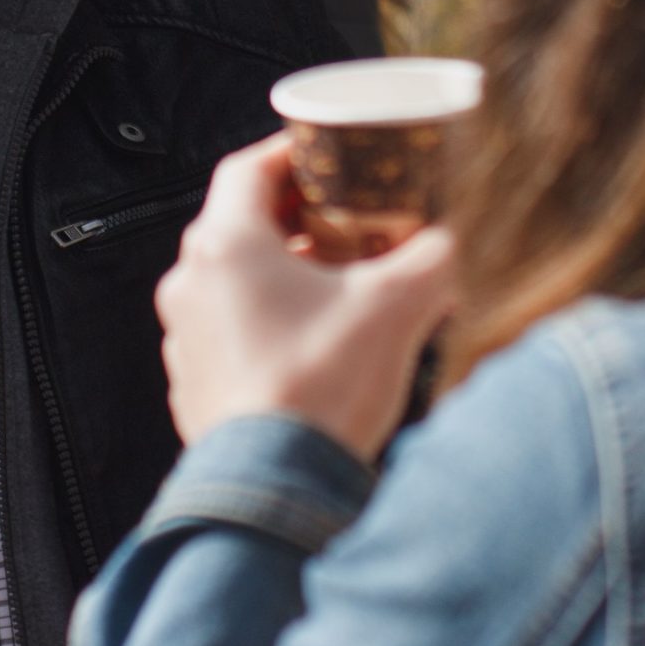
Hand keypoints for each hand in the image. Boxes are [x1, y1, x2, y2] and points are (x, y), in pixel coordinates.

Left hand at [156, 134, 457, 464]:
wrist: (276, 490)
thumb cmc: (322, 386)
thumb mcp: (397, 305)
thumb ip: (434, 256)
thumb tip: (457, 236)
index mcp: (226, 245)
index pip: (249, 170)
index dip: (294, 155)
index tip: (333, 158)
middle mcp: (191, 284)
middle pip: (243, 226)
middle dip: (301, 220)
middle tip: (351, 223)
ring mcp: (187, 339)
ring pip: (236, 283)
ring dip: (287, 275)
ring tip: (344, 288)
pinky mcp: (194, 386)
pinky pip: (233, 334)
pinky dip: (272, 325)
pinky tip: (320, 345)